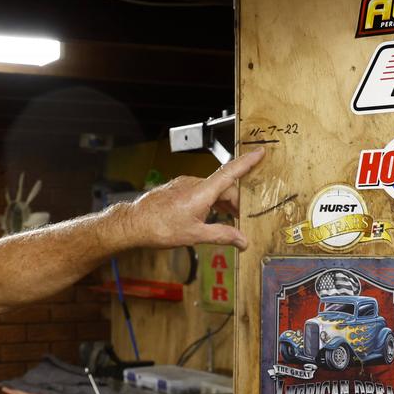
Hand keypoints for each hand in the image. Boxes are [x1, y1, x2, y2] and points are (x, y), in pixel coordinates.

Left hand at [122, 147, 264, 249]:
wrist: (133, 224)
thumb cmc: (160, 228)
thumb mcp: (195, 235)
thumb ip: (222, 235)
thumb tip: (242, 241)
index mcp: (202, 192)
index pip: (230, 173)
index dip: (247, 162)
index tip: (259, 153)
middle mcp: (194, 183)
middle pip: (224, 187)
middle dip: (235, 202)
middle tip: (241, 220)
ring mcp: (184, 184)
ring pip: (211, 189)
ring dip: (221, 203)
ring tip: (225, 219)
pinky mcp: (177, 188)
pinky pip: (200, 191)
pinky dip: (209, 201)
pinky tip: (206, 215)